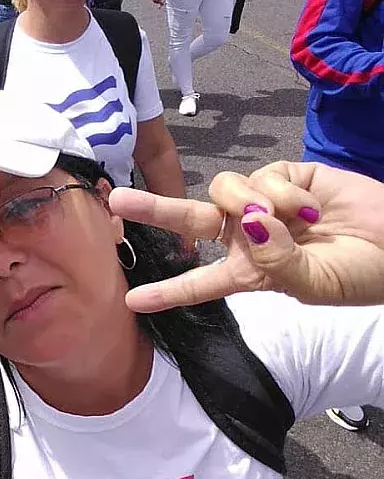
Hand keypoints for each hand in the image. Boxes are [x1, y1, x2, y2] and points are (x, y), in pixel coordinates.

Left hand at [110, 162, 383, 311]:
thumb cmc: (360, 274)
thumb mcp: (313, 285)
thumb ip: (276, 262)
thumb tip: (248, 225)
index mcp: (249, 272)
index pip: (201, 283)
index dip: (168, 292)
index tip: (132, 302)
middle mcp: (247, 236)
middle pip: (189, 221)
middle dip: (153, 208)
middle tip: (118, 201)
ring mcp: (264, 203)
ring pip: (223, 191)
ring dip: (249, 203)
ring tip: (289, 220)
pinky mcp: (285, 176)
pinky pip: (261, 177)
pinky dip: (283, 193)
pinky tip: (310, 208)